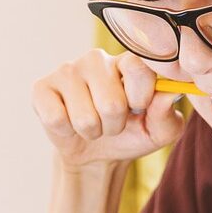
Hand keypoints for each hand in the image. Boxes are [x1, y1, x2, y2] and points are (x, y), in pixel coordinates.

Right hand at [31, 48, 184, 170]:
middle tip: (113, 122)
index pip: (138, 67)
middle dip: (115, 125)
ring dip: (93, 131)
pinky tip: (69, 122)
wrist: (97, 153)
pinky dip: (67, 131)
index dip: (141, 96)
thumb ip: (168, 114)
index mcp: (129, 62)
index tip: (139, 108)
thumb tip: (170, 93)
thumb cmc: (133, 134)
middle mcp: (97, 59)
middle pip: (111, 102)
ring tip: (93, 124)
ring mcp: (67, 70)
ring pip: (85, 117)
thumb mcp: (159, 131)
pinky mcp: (42, 87)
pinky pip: (57, 119)